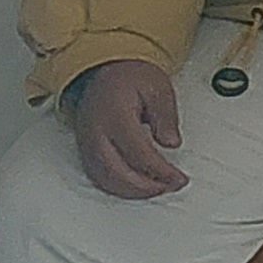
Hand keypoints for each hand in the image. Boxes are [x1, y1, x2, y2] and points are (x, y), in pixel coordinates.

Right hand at [67, 59, 187, 198]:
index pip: (139, 154)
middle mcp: (96, 133)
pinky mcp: (84, 149)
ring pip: (105, 178)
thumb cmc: (127, 78)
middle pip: (118, 173)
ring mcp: (87, 143)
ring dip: (132, 191)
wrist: (99, 70)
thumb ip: (166, 117)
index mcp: (115, 116)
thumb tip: (171, 143)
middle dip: (147, 187)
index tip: (178, 178)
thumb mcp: (157, 88)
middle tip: (169, 187)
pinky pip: (96, 176)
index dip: (161, 171)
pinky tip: (134, 188)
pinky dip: (116, 187)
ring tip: (156, 189)